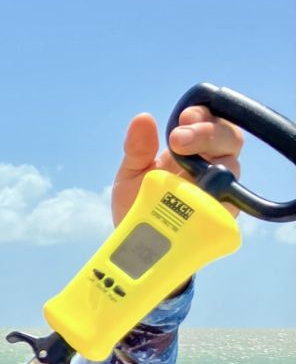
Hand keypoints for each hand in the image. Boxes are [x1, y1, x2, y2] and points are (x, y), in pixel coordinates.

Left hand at [111, 106, 243, 224]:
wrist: (137, 248)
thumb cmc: (137, 206)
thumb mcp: (130, 176)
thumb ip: (137, 149)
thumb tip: (142, 118)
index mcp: (191, 150)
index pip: (210, 121)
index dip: (203, 115)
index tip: (183, 119)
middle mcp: (211, 166)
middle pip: (230, 139)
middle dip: (208, 133)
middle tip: (179, 140)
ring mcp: (218, 191)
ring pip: (233, 168)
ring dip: (214, 162)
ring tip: (186, 169)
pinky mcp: (221, 218)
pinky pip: (231, 204)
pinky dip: (219, 196)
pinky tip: (200, 195)